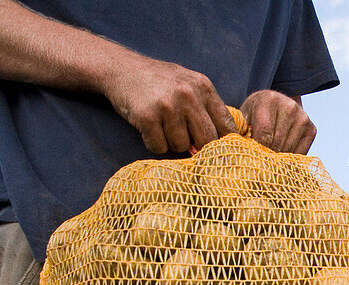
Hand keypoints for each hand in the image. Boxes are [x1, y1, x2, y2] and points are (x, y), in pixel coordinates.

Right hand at [103, 54, 236, 153]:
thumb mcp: (189, 84)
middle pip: (207, 141)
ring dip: (172, 143)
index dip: (225, 144)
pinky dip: (154, 143)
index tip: (220, 152)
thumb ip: (206, 109)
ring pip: (182, 146)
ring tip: (162, 125)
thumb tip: (223, 145)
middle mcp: (188, 95)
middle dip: (197, 146)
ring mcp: (168, 106)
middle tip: (184, 137)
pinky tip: (149, 128)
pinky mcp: (147, 117)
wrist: (121, 68)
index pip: (226, 126)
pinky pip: (159, 147)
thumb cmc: (159, 81)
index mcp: (203, 87)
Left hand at [241, 90, 315, 152]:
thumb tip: (236, 148)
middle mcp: (289, 106)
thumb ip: (238, 130)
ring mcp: (303, 118)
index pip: (264, 135)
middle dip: (266, 155)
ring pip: (288, 150)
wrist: (276, 103)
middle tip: (258, 161)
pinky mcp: (312, 129)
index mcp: (269, 100)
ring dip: (277, 158)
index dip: (257, 150)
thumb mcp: (243, 117)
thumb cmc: (255, 113)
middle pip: (277, 144)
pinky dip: (289, 159)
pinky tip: (281, 155)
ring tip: (268, 158)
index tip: (251, 156)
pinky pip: (300, 153)